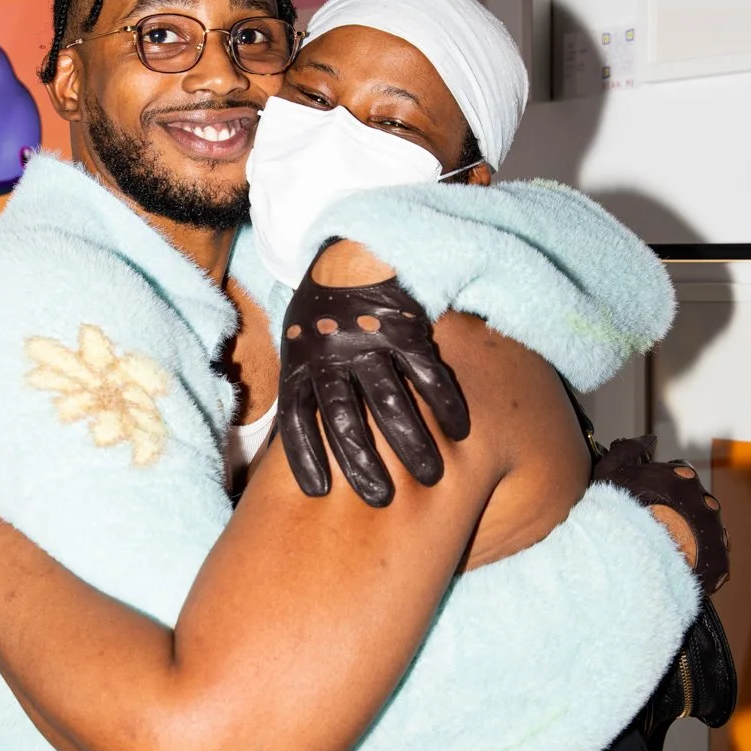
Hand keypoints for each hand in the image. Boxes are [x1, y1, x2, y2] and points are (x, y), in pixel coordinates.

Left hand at [278, 261, 469, 507]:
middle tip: (382, 499)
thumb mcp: (296, 346)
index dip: (305, 455)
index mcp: (300, 363)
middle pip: (343, 416)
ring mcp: (369, 342)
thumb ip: (302, 390)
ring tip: (431, 475)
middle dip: (361, 460)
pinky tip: (461, 431)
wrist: (349, 251)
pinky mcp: (404, 326)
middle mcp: (332, 356)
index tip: (318, 492)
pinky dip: (443, 400)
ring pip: (388, 398)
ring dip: (409, 439)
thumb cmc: (320, 315)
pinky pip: (426, 369)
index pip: (296, 417)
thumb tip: (290, 448)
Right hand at [591, 436, 729, 593]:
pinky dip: (699, 563)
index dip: (665, 483)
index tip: (651, 496)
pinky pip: (712, 562)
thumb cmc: (617, 514)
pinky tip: (677, 567)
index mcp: (683, 479)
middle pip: (697, 501)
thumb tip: (648, 440)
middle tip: (656, 524)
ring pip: (707, 531)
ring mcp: (713, 535)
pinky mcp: (717, 565)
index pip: (682, 473)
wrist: (628, 559)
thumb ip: (632, 449)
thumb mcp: (612, 470)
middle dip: (681, 510)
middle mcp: (705, 504)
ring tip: (666, 549)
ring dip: (692, 536)